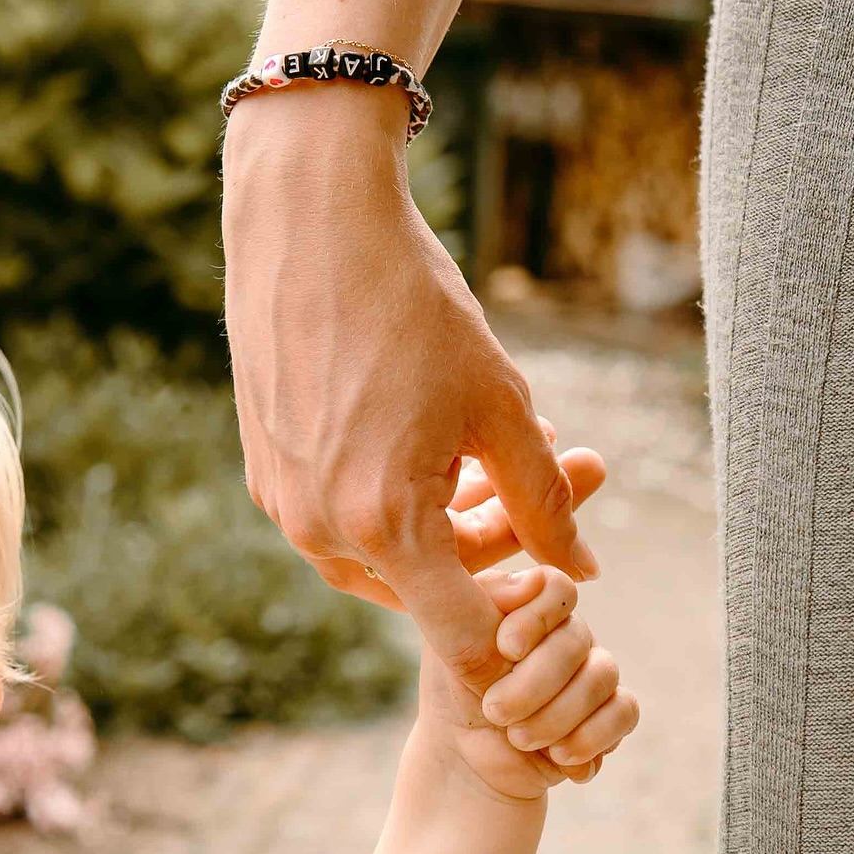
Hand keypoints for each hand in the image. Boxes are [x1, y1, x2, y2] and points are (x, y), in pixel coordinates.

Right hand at [222, 87, 600, 706]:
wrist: (312, 224)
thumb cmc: (415, 308)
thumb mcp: (503, 407)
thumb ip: (546, 500)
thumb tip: (583, 568)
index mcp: (384, 524)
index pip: (462, 630)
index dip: (521, 617)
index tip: (562, 583)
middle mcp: (322, 529)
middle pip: (430, 589)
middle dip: (502, 544)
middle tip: (571, 473)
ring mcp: (286, 505)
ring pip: (388, 554)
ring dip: (454, 520)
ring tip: (509, 453)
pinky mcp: (269, 474)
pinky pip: (346, 517)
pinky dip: (400, 498)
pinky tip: (442, 440)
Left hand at [415, 564, 639, 804]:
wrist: (466, 758)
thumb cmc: (453, 695)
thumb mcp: (447, 646)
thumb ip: (474, 603)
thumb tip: (528, 582)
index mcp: (528, 603)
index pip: (557, 588)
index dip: (537, 619)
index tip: (504, 649)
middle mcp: (565, 630)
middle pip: (577, 638)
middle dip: (533, 684)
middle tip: (494, 711)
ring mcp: (592, 669)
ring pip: (603, 676)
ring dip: (556, 717)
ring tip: (518, 738)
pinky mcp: (609, 711)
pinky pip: (625, 712)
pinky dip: (589, 738)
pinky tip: (558, 756)